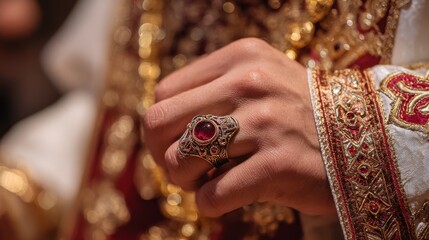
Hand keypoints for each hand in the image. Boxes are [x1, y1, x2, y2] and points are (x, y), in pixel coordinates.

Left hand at [143, 38, 334, 216]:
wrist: (368, 135)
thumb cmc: (301, 112)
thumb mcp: (260, 79)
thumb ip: (214, 91)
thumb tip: (161, 127)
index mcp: (240, 58)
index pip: (165, 92)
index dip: (161, 125)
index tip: (176, 143)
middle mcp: (249, 83)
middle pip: (159, 122)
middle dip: (162, 154)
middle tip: (183, 168)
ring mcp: (265, 122)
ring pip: (180, 160)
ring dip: (185, 181)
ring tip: (206, 182)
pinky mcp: (279, 164)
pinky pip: (212, 196)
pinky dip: (209, 204)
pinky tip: (225, 198)